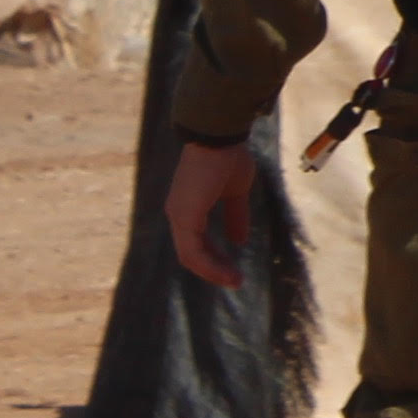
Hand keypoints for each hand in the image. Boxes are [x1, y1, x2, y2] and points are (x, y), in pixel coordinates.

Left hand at [166, 140, 257, 287]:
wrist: (219, 137)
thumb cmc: (227, 158)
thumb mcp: (236, 192)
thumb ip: (235, 216)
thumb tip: (240, 240)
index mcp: (188, 208)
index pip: (196, 243)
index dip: (215, 258)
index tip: (234, 269)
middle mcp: (178, 215)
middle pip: (192, 254)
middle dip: (214, 269)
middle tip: (236, 280)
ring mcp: (179, 216)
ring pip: (190, 256)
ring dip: (212, 271)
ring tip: (234, 280)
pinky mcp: (184, 217)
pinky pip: (193, 251)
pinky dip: (209, 264)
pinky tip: (226, 270)